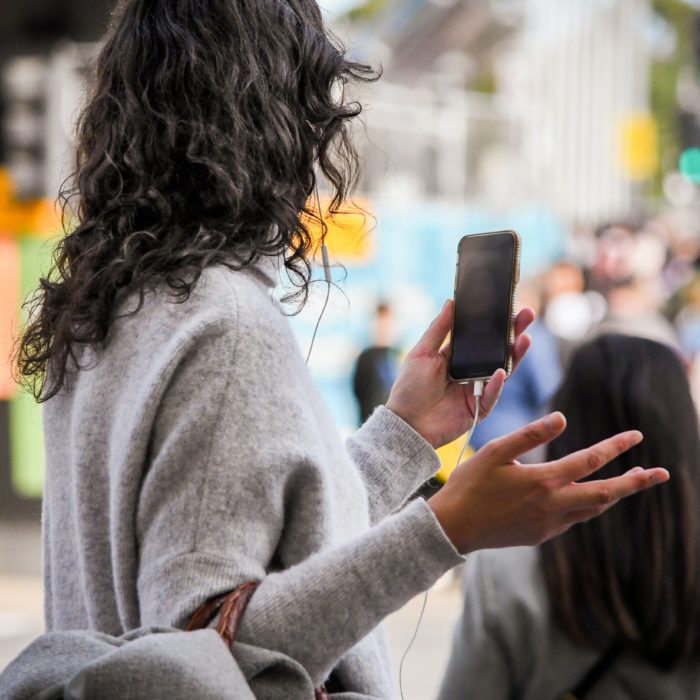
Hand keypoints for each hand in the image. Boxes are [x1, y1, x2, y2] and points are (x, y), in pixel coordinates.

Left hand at [385, 299, 534, 448]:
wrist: (406, 424)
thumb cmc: (410, 388)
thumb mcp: (422, 353)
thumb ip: (438, 329)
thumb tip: (451, 302)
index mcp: (456, 357)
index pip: (480, 336)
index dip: (494, 322)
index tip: (506, 305)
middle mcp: (470, 371)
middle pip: (497, 350)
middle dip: (513, 333)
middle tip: (526, 314)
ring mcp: (477, 389)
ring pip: (502, 370)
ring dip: (514, 355)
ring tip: (524, 338)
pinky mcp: (479, 408)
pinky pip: (492, 394)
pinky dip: (496, 384)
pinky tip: (500, 371)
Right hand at [428, 412, 669, 553]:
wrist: (454, 527)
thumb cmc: (470, 484)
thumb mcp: (495, 451)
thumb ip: (530, 434)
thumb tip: (563, 417)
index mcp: (543, 481)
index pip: (590, 460)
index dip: (616, 447)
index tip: (637, 435)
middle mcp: (553, 506)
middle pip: (606, 494)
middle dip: (636, 483)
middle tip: (661, 474)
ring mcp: (549, 524)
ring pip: (593, 508)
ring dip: (614, 494)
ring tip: (630, 482)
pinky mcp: (541, 535)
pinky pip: (573, 518)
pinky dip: (587, 504)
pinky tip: (584, 496)